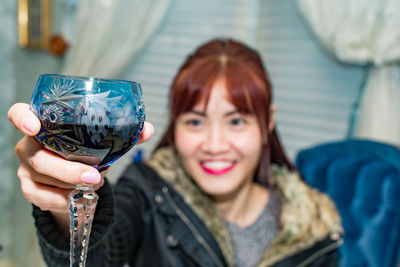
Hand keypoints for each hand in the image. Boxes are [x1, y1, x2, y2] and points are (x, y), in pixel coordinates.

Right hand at [8, 103, 153, 212]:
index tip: (34, 126)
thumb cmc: (85, 149)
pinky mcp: (29, 186)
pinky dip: (60, 200)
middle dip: (67, 169)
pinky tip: (76, 199)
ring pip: (41, 177)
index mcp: (44, 123)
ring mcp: (26, 166)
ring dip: (69, 184)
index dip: (22, 118)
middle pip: (37, 156)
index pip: (18, 113)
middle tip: (94, 175)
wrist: (76, 174)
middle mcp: (29, 144)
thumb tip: (147, 129)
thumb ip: (125, 132)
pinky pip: (40, 196)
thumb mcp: (102, 139)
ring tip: (94, 184)